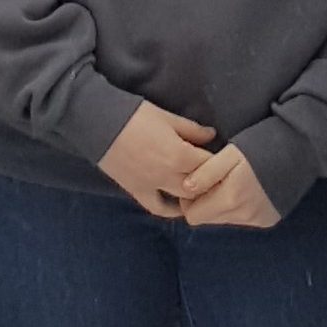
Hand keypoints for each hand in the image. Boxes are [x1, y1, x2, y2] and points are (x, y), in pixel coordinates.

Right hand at [98, 103, 217, 220]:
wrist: (100, 124)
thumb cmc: (136, 116)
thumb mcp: (168, 117)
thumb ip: (192, 130)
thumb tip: (212, 135)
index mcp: (180, 155)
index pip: (210, 164)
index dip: (220, 162)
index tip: (226, 160)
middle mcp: (169, 175)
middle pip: (201, 186)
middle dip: (212, 182)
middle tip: (218, 176)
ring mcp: (153, 186)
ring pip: (183, 200)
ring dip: (196, 197)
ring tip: (203, 190)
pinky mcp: (137, 191)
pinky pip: (157, 207)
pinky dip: (171, 210)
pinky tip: (180, 207)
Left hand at [177, 143, 278, 231]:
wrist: (300, 149)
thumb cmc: (262, 145)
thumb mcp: (230, 153)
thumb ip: (206, 172)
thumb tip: (185, 189)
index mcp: (231, 198)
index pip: (194, 216)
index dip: (190, 200)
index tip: (197, 182)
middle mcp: (244, 215)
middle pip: (208, 219)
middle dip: (205, 202)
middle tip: (214, 180)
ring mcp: (257, 219)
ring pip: (224, 219)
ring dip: (222, 204)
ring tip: (232, 182)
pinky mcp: (268, 219)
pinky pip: (242, 218)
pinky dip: (238, 207)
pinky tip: (247, 189)